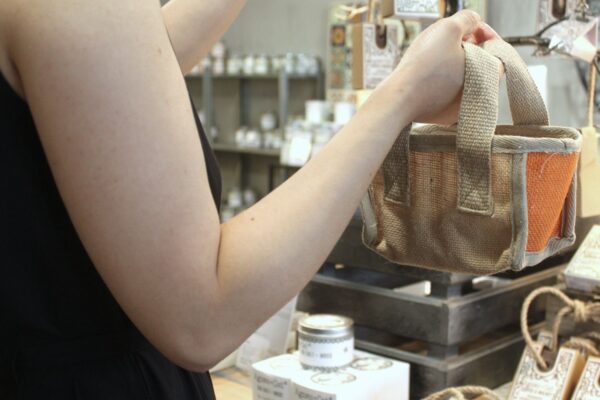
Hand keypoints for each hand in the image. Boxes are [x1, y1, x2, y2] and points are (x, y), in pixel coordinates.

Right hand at [392, 10, 499, 124]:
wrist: (399, 97)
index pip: (498, 50)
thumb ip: (467, 19)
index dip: (483, 34)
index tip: (468, 29)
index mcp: (488, 75)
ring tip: (436, 57)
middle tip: (450, 41)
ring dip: (454, 65)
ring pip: (463, 80)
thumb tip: (473, 20)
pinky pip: (448, 94)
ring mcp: (461, 108)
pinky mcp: (444, 116)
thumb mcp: (448, 28)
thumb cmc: (424, 65)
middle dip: (468, 49)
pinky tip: (428, 75)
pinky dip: (441, 82)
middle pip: (480, 65)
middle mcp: (479, 96)